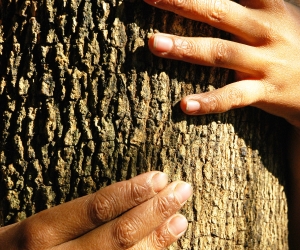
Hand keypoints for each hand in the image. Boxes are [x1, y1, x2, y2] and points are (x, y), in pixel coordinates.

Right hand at [0, 172, 191, 249]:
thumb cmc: (24, 249)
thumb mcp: (39, 227)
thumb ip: (77, 216)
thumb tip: (127, 196)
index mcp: (42, 233)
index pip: (98, 207)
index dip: (133, 192)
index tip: (160, 178)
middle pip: (118, 234)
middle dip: (155, 211)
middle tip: (182, 190)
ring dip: (158, 238)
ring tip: (180, 218)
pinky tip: (162, 244)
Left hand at [147, 0, 299, 127]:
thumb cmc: (290, 43)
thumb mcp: (278, 14)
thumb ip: (252, 2)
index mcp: (269, 6)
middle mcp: (266, 30)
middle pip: (219, 12)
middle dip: (182, 2)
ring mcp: (265, 62)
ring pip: (220, 52)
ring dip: (185, 47)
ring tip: (154, 43)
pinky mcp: (264, 91)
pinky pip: (233, 97)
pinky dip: (209, 101)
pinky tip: (185, 105)